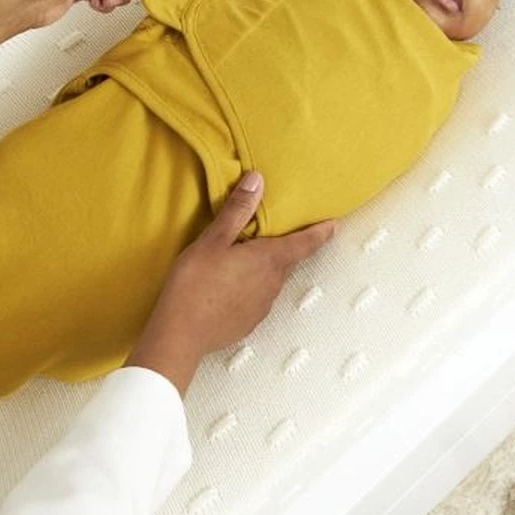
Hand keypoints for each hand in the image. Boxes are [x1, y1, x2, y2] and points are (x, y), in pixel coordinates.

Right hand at [125, 173, 335, 395]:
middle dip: (284, 246)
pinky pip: (257, 297)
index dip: (321, 231)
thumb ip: (237, 211)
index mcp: (269, 259)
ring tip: (244, 258)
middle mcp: (273, 283)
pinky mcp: (249, 321)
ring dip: (264, 267)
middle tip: (274, 232)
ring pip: (271, 279)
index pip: (305, 243)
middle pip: (287, 259)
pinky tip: (229, 286)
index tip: (334, 224)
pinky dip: (250, 287)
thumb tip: (257, 180)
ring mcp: (262, 305)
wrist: (181, 334)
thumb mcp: (213, 241)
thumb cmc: (195, 283)